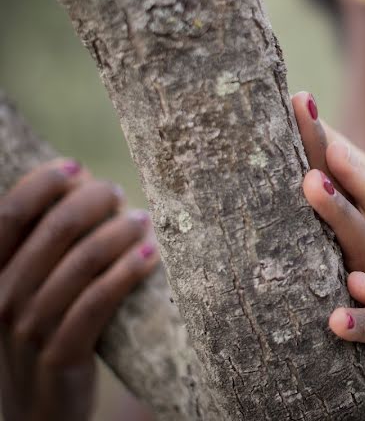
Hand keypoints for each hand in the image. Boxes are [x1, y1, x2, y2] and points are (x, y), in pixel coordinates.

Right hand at [0, 160, 158, 420]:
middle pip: (54, 231)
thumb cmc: (43, 333)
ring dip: (119, 232)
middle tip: (120, 194)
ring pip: (82, 262)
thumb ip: (44, 247)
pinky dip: (128, 271)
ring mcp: (28, 329)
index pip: (9, 213)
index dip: (43, 183)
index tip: (76, 166)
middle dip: (93, 202)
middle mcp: (0, 298)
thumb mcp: (27, 290)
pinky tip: (151, 254)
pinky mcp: (60, 353)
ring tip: (144, 220)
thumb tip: (84, 185)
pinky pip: (99, 302)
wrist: (37, 412)